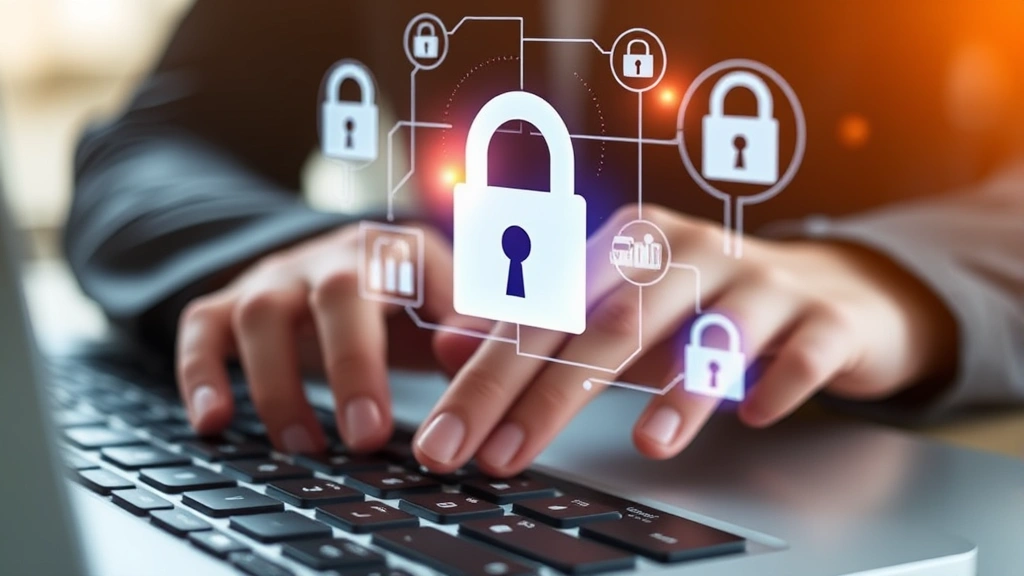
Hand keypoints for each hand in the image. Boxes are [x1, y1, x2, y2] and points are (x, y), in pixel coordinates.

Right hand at [177, 223, 454, 453]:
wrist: (353, 268)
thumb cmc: (412, 304)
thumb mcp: (452, 308)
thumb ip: (470, 327)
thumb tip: (461, 354)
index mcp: (397, 253)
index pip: (409, 281)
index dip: (395, 349)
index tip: (399, 421)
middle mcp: (333, 258)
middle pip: (334, 294)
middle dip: (348, 367)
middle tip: (364, 440)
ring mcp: (277, 278)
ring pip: (261, 314)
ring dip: (278, 387)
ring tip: (304, 449)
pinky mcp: (231, 302)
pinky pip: (201, 326)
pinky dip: (200, 372)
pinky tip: (213, 422)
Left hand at [420, 204, 955, 474]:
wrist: (828, 287)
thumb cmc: (703, 303)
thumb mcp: (615, 309)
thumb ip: (539, 326)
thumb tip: (448, 346)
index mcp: (626, 244)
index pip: (547, 312)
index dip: (491, 375)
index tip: (448, 437)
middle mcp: (688, 252)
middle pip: (611, 323)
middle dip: (548, 395)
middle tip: (498, 457)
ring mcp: (760, 281)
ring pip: (713, 331)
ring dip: (679, 388)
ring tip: (646, 445)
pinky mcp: (823, 317)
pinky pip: (803, 349)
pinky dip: (779, 381)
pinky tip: (754, 417)